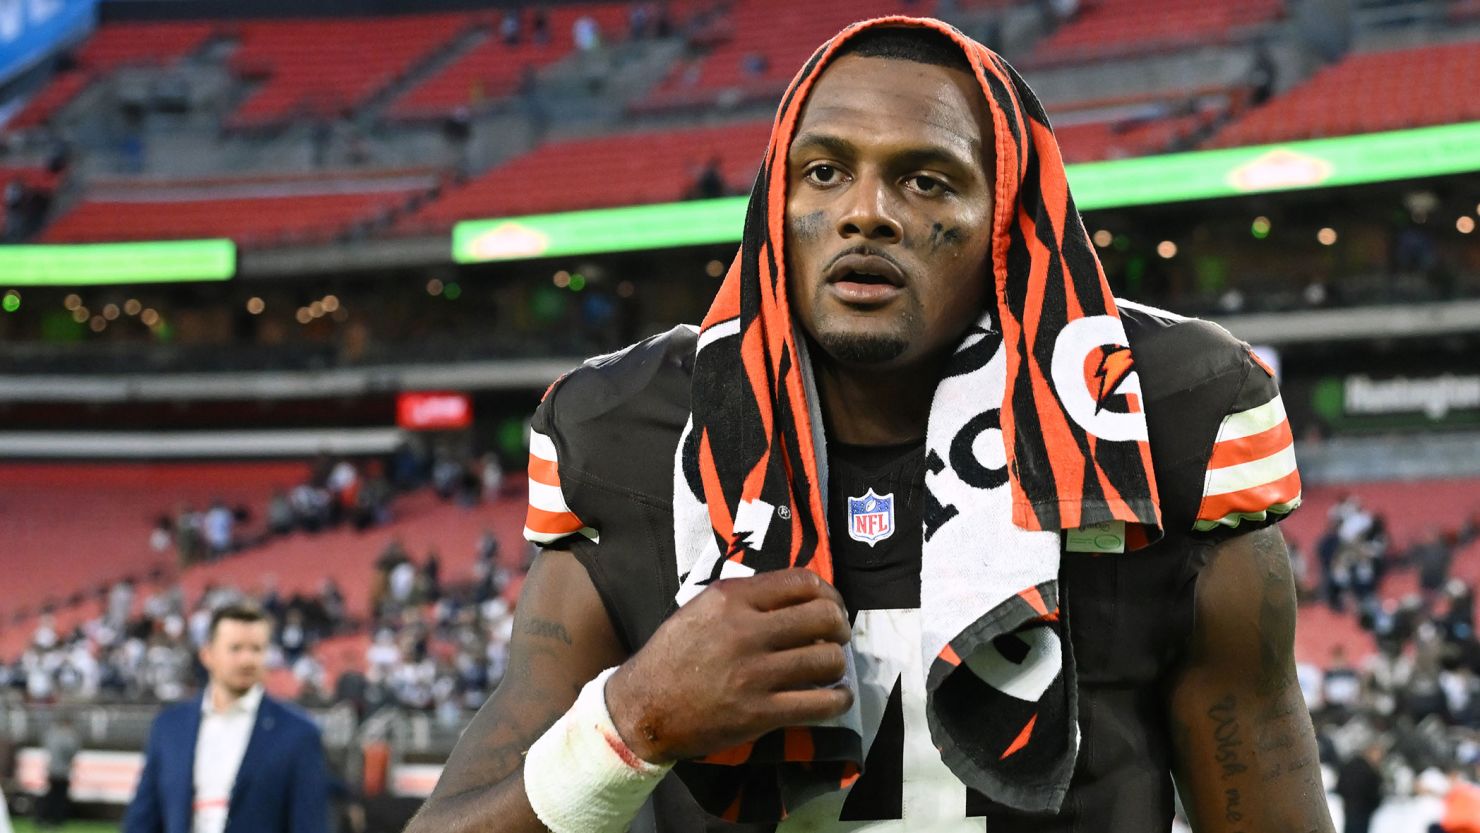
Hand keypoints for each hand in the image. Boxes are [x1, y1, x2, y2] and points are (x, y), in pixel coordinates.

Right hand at [605, 568, 853, 763]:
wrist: (644, 707)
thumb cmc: (673, 655)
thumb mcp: (701, 608)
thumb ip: (747, 598)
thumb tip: (800, 599)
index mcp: (731, 598)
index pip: (803, 582)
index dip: (829, 593)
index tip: (831, 606)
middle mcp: (746, 631)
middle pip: (823, 618)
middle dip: (840, 626)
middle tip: (837, 637)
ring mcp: (755, 674)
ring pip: (827, 660)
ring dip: (837, 664)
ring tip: (830, 668)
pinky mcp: (760, 713)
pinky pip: (820, 704)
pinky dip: (838, 699)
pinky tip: (835, 696)